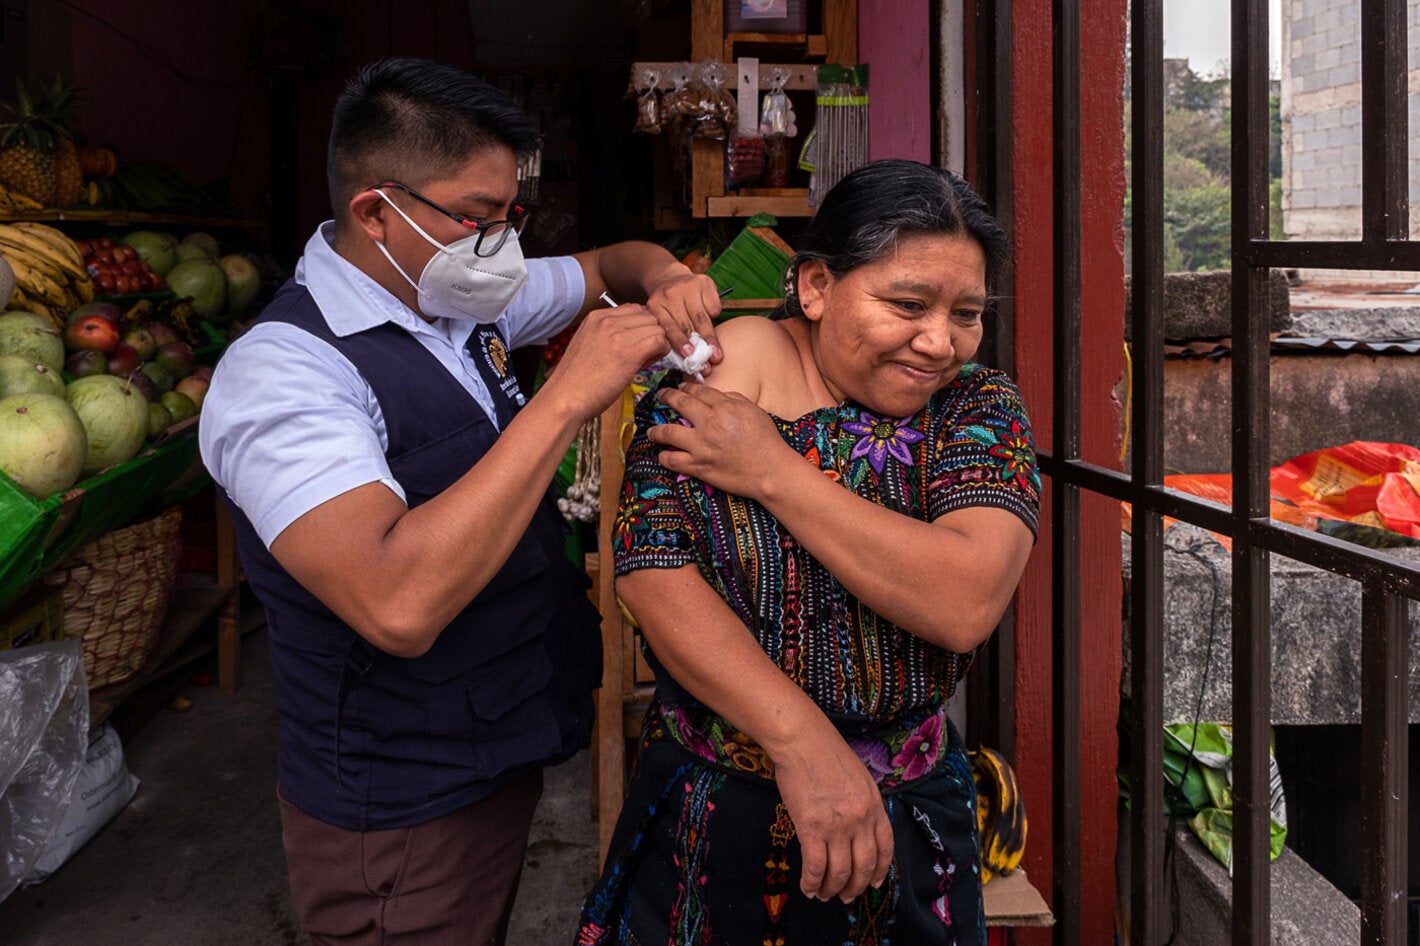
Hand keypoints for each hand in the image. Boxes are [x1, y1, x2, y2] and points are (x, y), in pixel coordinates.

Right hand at [539, 304, 666, 421]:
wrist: (564, 399)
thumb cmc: (576, 381)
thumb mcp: (588, 346)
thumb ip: (609, 336)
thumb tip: (636, 338)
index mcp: (595, 317)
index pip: (634, 309)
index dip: (641, 327)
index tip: (636, 344)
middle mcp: (606, 320)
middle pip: (648, 316)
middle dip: (651, 334)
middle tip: (643, 355)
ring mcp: (617, 334)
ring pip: (657, 327)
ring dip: (657, 344)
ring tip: (643, 362)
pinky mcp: (628, 352)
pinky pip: (660, 341)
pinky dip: (660, 353)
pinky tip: (645, 366)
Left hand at [643, 270, 722, 371]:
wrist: (670, 279)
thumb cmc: (667, 308)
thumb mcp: (660, 318)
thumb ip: (668, 336)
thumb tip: (686, 359)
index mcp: (655, 306)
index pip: (669, 327)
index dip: (680, 342)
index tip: (689, 354)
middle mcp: (670, 294)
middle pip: (688, 324)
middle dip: (700, 346)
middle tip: (709, 362)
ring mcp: (687, 286)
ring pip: (702, 317)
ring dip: (711, 338)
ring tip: (717, 354)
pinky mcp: (703, 282)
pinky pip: (713, 306)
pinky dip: (714, 316)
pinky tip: (709, 317)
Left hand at [647, 381, 794, 499]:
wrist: (771, 470)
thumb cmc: (767, 441)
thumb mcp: (754, 411)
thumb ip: (734, 399)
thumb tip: (718, 395)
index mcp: (724, 407)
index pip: (698, 391)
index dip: (686, 387)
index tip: (680, 387)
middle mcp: (709, 423)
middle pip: (680, 404)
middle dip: (666, 397)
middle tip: (660, 396)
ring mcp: (701, 445)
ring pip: (668, 433)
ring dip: (656, 431)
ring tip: (651, 431)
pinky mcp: (699, 466)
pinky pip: (673, 460)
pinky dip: (664, 457)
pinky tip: (662, 455)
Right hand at [773, 729, 893, 901]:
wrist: (802, 739)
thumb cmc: (826, 752)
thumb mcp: (859, 778)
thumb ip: (863, 803)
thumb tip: (858, 826)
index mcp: (874, 806)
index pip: (885, 848)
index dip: (881, 870)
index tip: (875, 882)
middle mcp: (860, 820)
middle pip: (864, 866)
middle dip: (856, 887)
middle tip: (846, 896)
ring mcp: (837, 826)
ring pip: (839, 872)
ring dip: (831, 889)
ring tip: (824, 895)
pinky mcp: (811, 829)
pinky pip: (815, 867)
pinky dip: (812, 882)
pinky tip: (808, 887)